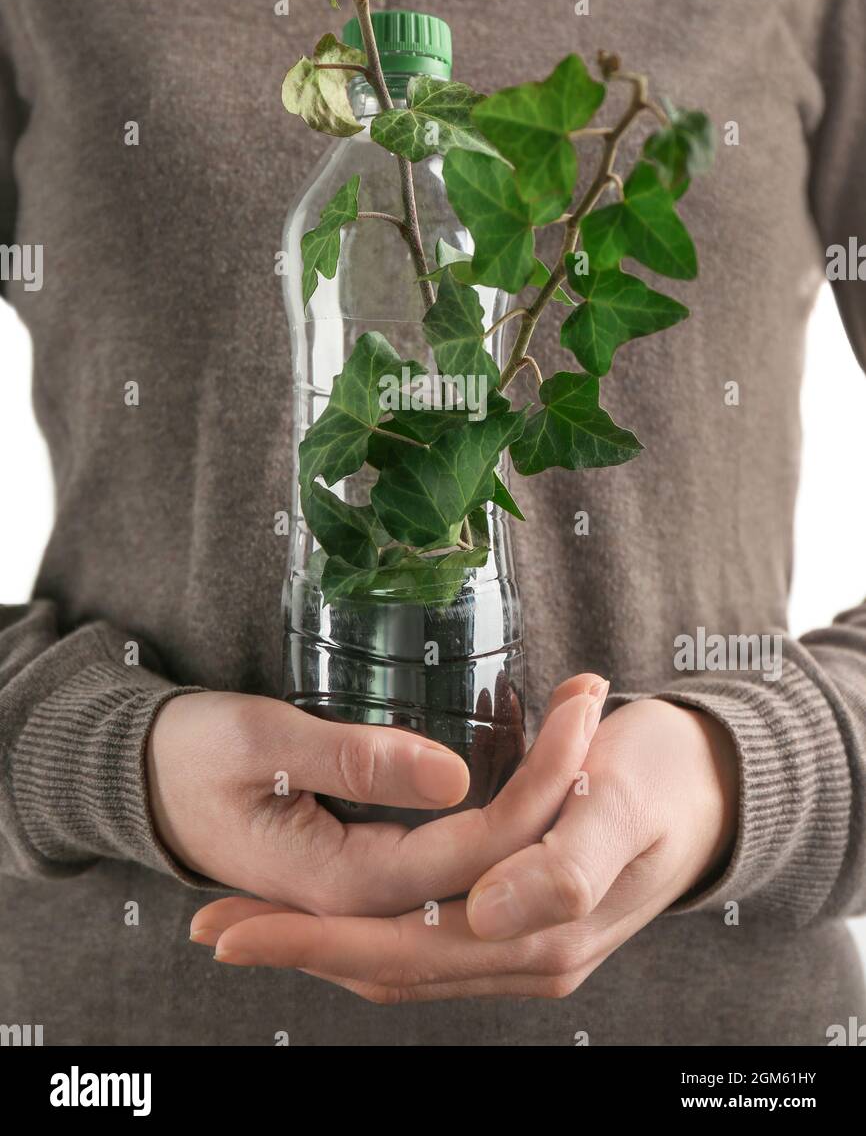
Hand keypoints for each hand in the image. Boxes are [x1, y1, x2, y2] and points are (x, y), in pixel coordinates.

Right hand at [147, 678, 605, 920]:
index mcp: (337, 879)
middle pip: (493, 872)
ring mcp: (368, 897)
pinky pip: (454, 869)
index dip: (534, 787)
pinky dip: (502, 822)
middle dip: (558, 793)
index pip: (469, 851)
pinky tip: (537, 776)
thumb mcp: (263, 738)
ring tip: (585, 730)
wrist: (145, 781)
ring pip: (482, 877)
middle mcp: (363, 903)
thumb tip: (452, 775)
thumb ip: (355, 759)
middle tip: (595, 710)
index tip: (576, 714)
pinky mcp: (371, 875)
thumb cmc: (193, 752)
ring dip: (539, 808)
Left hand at [187, 694, 737, 1000]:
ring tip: (254, 923)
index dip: (308, 940)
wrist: (716, 785)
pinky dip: (374, 938)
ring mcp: (528, 950)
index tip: (231, 924)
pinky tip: (337, 919)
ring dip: (326, 946)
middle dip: (295, 948)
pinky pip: (432, 951)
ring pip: (403, 964)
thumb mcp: (622, 797)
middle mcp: (530, 957)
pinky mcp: (527, 930)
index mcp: (544, 930)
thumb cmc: (665, 774)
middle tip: (211, 927)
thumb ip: (563, 863)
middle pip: (388, 966)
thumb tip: (487, 909)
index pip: (398, 949)